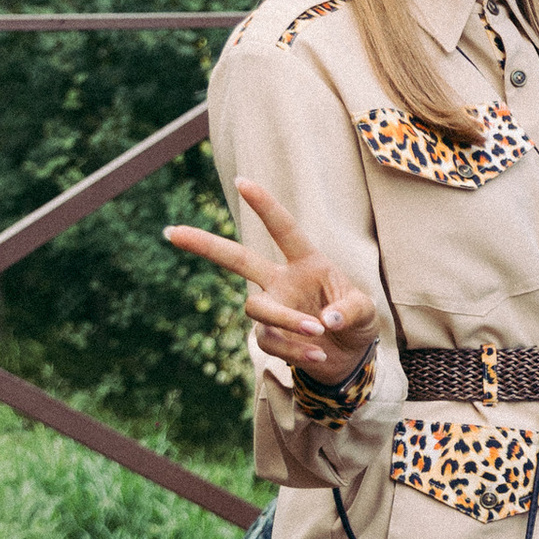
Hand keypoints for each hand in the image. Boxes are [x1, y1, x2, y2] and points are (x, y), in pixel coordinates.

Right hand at [165, 179, 376, 388]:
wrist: (348, 357)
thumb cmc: (355, 321)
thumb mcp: (365, 312)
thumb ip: (351, 310)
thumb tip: (326, 320)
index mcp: (306, 262)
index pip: (283, 230)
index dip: (264, 206)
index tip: (242, 182)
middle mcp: (281, 281)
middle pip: (237, 259)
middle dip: (205, 245)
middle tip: (172, 232)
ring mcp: (272, 308)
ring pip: (258, 308)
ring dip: (287, 319)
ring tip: (318, 331)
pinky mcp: (269, 336)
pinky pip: (271, 341)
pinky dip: (295, 350)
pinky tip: (318, 355)